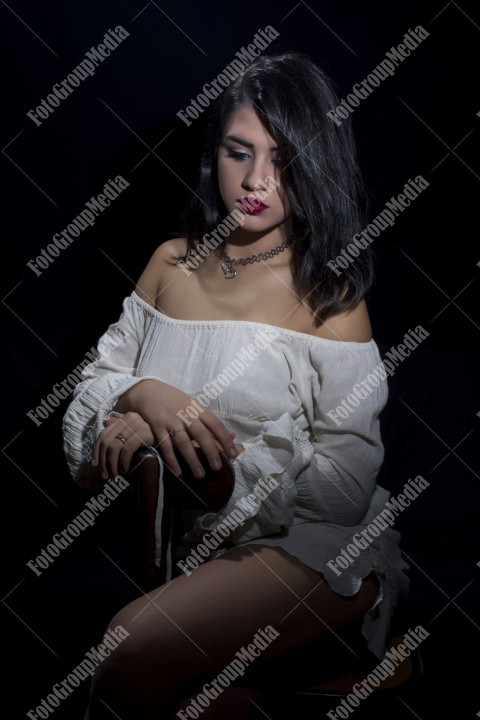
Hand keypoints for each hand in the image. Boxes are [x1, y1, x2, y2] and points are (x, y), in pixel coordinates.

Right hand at [92, 379, 239, 479]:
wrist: (149, 391)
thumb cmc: (176, 401)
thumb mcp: (196, 407)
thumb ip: (212, 423)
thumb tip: (233, 436)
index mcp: (198, 409)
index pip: (216, 424)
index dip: (225, 439)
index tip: (233, 454)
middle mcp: (186, 414)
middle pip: (201, 434)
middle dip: (210, 451)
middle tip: (217, 468)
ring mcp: (171, 420)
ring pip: (183, 442)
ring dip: (192, 459)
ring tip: (200, 475)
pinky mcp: (157, 426)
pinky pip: (165, 446)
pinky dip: (171, 460)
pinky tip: (178, 472)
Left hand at [92, 413, 154, 479]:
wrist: (177, 437)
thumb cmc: (158, 436)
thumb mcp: (138, 432)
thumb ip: (122, 427)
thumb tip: (106, 423)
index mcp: (126, 417)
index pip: (104, 433)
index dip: (97, 450)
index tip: (96, 465)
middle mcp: (130, 418)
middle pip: (107, 441)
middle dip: (104, 462)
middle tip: (106, 476)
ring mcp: (137, 425)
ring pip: (114, 447)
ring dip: (112, 465)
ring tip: (116, 476)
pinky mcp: (144, 433)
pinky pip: (126, 450)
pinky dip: (123, 463)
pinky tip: (126, 470)